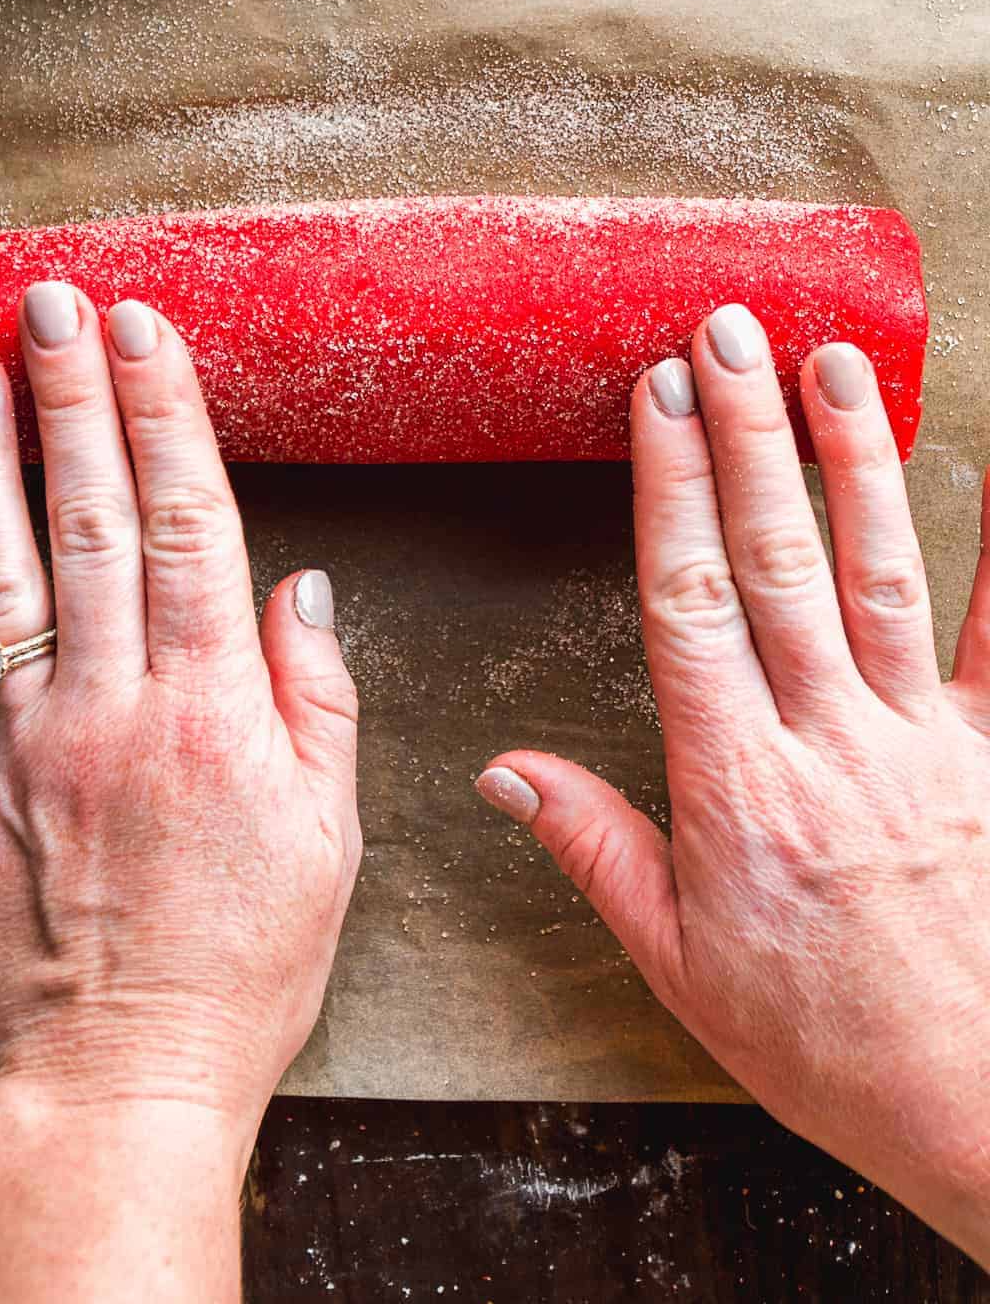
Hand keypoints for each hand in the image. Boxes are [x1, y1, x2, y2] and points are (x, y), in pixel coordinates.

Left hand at [0, 283, 360, 1299]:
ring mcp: (21, 744)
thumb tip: (300, 586)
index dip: (166, 418)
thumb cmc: (241, 963)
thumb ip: (315, 701)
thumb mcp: (327, 837)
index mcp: (212, 711)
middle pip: (91, 523)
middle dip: (71, 401)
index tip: (146, 334)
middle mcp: (112, 707)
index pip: (191, 526)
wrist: (122, 1083)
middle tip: (50, 304)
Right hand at [477, 304, 989, 1266]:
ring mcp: (925, 745)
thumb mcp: (681, 966)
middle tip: (730, 333)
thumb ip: (595, 851)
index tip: (660, 397)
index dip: (672, 488)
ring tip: (835, 363)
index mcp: (740, 790)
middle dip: (749, 437)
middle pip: (779, 563)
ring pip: (880, 576)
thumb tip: (504, 773)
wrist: (983, 1114)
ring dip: (853, 460)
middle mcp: (832, 746)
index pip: (691, 603)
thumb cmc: (828, 1046)